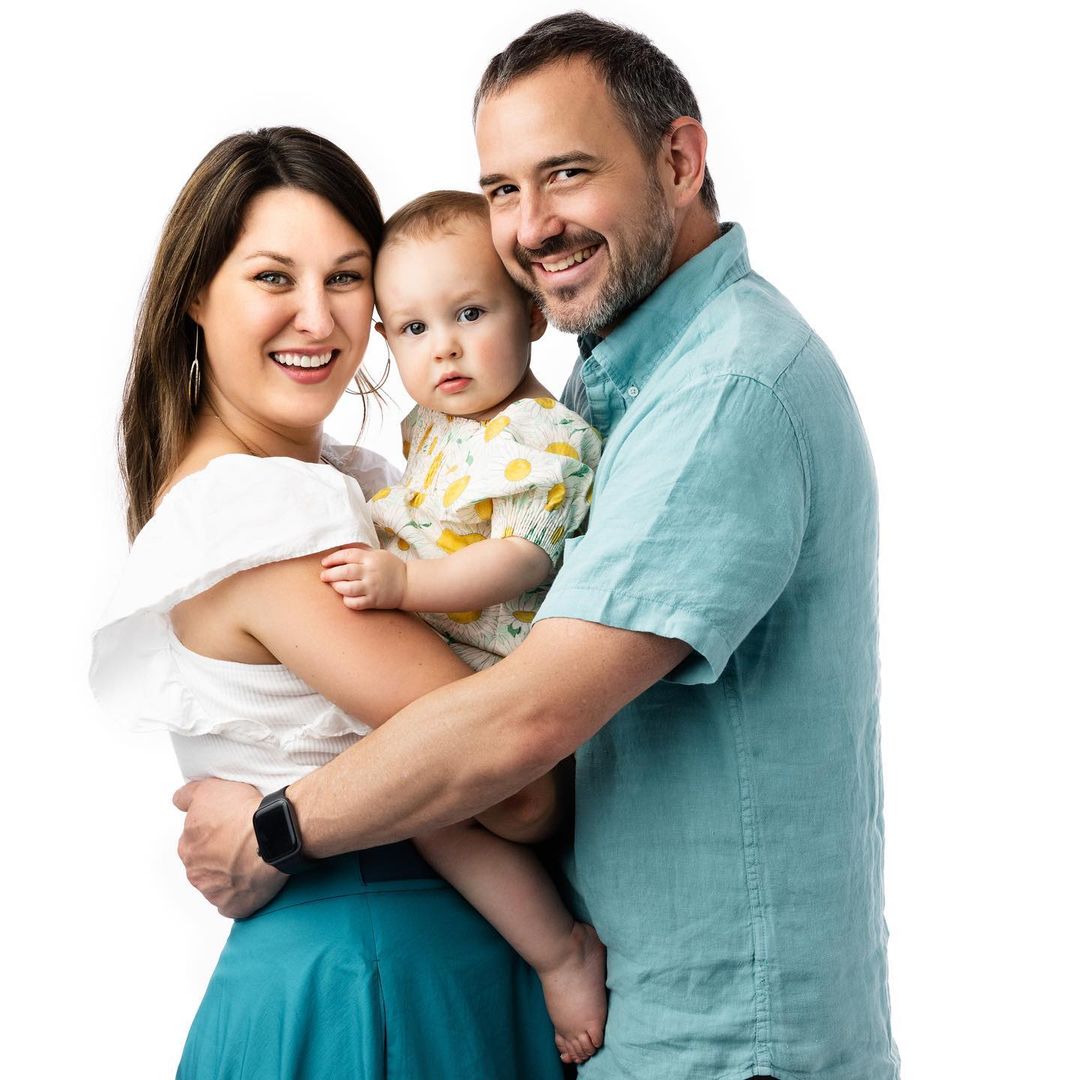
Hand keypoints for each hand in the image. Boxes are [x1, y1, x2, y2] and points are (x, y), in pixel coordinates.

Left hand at [173, 778, 285, 918]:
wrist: (272, 834)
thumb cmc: (244, 813)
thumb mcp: (209, 789)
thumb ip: (187, 796)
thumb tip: (179, 801)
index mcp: (187, 846)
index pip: (193, 841)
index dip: (211, 833)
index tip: (227, 828)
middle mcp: (195, 871)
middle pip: (203, 865)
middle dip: (218, 856)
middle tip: (241, 844)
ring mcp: (213, 892)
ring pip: (217, 885)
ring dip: (229, 876)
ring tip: (252, 861)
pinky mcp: (232, 906)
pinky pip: (232, 905)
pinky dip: (239, 896)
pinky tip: (251, 883)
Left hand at [320, 545, 407, 609]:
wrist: (408, 584)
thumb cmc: (391, 567)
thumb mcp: (377, 554)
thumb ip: (360, 551)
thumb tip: (340, 546)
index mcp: (371, 558)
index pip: (347, 555)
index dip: (333, 558)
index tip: (324, 563)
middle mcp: (371, 572)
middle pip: (345, 572)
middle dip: (330, 574)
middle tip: (323, 576)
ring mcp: (372, 587)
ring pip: (348, 588)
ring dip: (337, 587)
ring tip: (334, 586)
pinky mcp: (374, 601)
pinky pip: (355, 603)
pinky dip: (347, 601)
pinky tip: (345, 597)